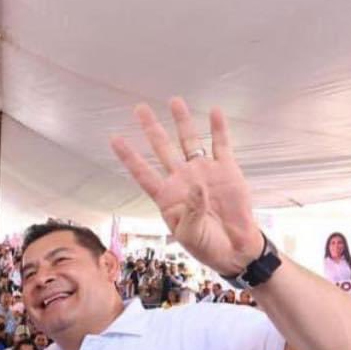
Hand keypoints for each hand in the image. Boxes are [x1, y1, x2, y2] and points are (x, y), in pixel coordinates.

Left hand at [111, 98, 263, 275]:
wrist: (236, 248)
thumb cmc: (207, 245)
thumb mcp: (192, 235)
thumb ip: (192, 211)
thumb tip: (196, 186)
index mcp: (167, 196)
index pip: (143, 172)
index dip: (129, 156)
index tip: (114, 138)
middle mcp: (182, 179)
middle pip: (162, 148)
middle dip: (151, 128)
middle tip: (139, 108)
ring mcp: (203, 172)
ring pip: (189, 141)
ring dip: (182, 121)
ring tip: (174, 101)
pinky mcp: (226, 170)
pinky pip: (221, 145)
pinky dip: (218, 129)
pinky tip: (214, 112)